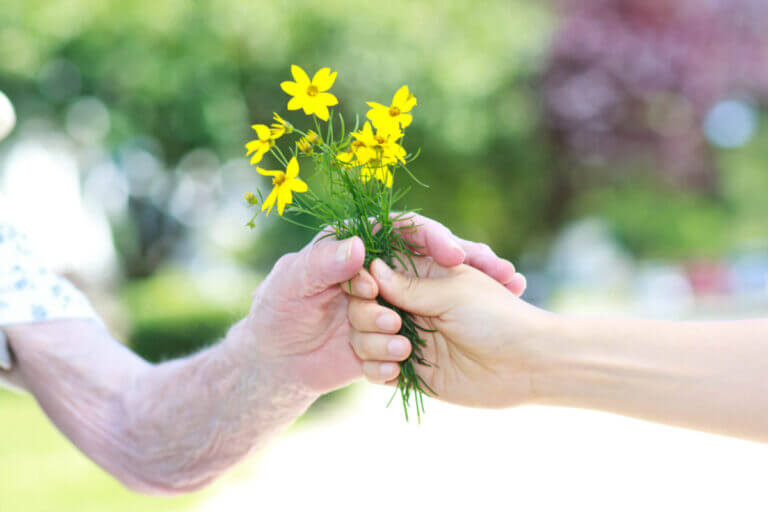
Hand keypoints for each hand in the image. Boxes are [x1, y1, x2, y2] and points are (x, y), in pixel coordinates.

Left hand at [242, 214, 526, 394]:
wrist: (278, 361)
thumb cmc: (277, 310)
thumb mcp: (292, 282)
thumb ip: (322, 262)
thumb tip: (360, 245)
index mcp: (361, 244)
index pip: (406, 230)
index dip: (434, 237)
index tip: (455, 254)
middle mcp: (383, 270)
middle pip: (435, 262)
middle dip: (470, 268)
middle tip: (504, 276)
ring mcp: (392, 303)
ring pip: (431, 303)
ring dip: (440, 317)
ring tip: (410, 337)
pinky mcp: (391, 334)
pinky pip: (414, 340)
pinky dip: (418, 347)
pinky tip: (424, 350)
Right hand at [345, 257, 552, 407]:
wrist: (526, 366)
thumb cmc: (497, 318)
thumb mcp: (452, 293)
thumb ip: (409, 285)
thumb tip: (372, 269)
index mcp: (422, 278)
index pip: (377, 271)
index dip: (365, 280)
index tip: (367, 289)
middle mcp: (410, 306)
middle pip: (363, 305)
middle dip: (367, 315)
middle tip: (392, 324)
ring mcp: (407, 337)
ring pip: (363, 336)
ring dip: (372, 343)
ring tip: (403, 350)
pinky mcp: (408, 370)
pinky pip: (375, 368)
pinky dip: (377, 369)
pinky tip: (394, 371)